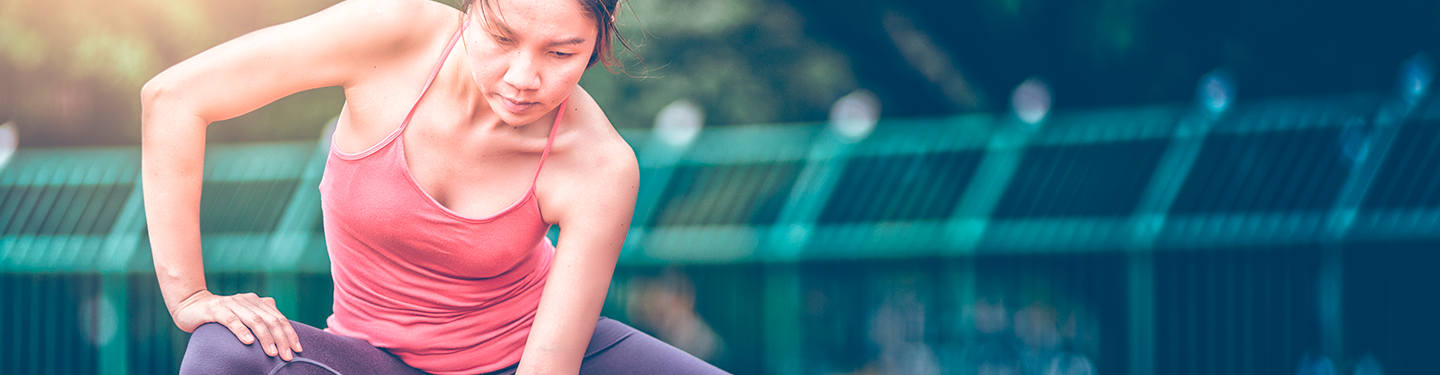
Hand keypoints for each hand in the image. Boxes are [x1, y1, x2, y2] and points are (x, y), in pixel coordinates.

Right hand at [171, 290, 302, 360]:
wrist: (190, 306)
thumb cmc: (220, 315)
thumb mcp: (243, 315)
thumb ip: (261, 316)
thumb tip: (281, 323)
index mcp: (256, 302)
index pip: (278, 318)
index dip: (290, 333)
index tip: (298, 348)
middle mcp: (246, 300)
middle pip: (270, 320)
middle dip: (281, 338)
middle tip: (287, 355)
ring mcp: (231, 303)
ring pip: (254, 320)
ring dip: (265, 337)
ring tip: (272, 352)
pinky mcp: (215, 309)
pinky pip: (231, 320)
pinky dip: (241, 331)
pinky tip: (248, 342)